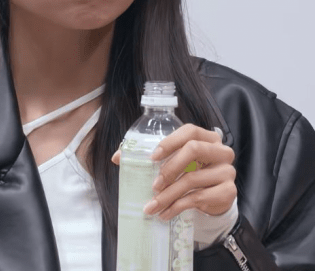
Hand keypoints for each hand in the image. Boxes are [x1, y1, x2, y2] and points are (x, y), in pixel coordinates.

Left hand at [111, 123, 236, 219]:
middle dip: (169, 168)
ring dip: (168, 195)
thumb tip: (117, 157)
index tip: (152, 157)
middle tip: (153, 185)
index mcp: (207, 137)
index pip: (190, 131)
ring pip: (193, 179)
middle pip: (194, 150)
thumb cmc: (189, 171)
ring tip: (152, 206)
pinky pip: (199, 198)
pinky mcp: (228, 192)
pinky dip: (178, 207)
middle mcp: (221, 151)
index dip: (170, 142)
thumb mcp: (172, 161)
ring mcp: (227, 171)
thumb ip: (147, 155)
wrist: (212, 196)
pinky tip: (165, 213)